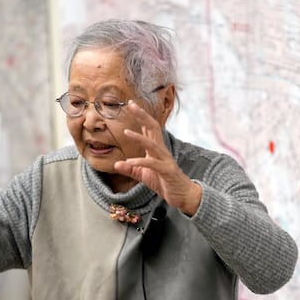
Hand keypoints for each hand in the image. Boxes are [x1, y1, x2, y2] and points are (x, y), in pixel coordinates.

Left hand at [113, 101, 201, 215]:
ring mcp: (166, 160)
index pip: (149, 128)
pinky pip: (153, 164)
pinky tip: (128, 162)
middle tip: (131, 105)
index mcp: (156, 149)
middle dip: (142, 116)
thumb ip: (131, 169)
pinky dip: (140, 162)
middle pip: (153, 128)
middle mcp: (162, 151)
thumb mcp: (144, 176)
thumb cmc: (165, 183)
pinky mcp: (167, 171)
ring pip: (153, 144)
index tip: (131, 104)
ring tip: (126, 132)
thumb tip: (116, 164)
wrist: (183, 196)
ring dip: (139, 138)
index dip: (140, 115)